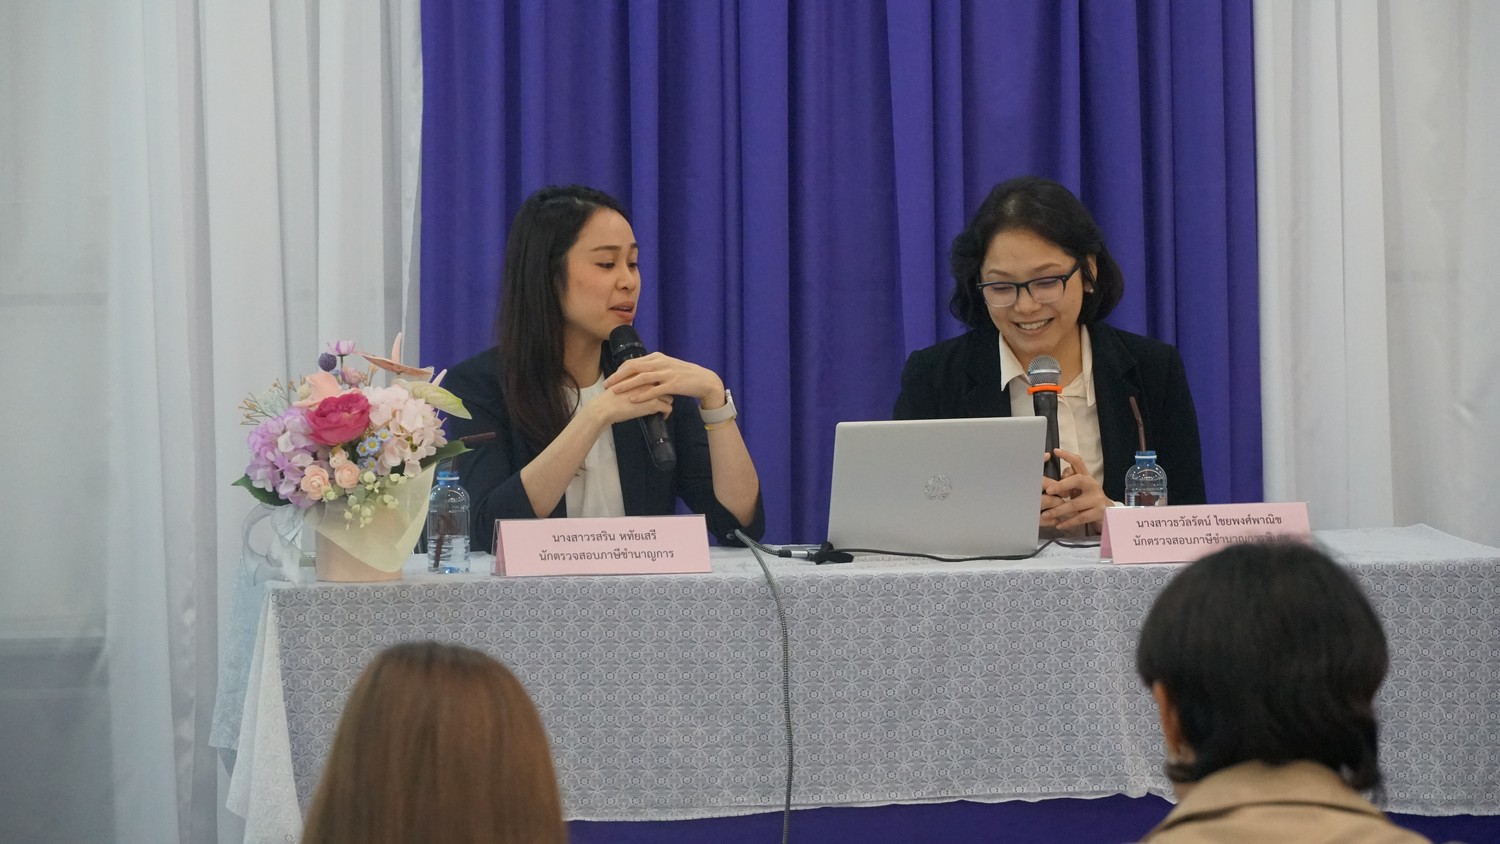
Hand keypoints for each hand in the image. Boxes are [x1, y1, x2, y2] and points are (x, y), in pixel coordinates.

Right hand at [582, 381, 673, 428]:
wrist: (605, 407)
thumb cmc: (609, 398)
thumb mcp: (621, 383)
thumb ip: (631, 381)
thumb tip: (635, 385)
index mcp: (641, 374)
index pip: (657, 376)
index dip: (659, 383)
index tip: (658, 390)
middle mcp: (649, 380)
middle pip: (665, 385)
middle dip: (666, 392)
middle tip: (662, 400)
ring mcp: (652, 392)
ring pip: (669, 397)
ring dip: (667, 403)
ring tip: (662, 409)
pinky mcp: (653, 404)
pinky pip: (667, 409)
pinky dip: (666, 413)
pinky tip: (662, 416)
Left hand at [604, 352, 724, 407]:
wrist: (704, 380)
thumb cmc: (685, 375)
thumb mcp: (668, 366)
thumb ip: (654, 367)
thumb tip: (638, 372)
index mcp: (658, 357)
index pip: (634, 361)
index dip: (620, 370)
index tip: (611, 378)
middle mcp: (661, 363)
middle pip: (634, 367)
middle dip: (618, 376)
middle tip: (607, 385)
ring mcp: (667, 373)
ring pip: (642, 378)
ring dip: (626, 385)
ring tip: (615, 391)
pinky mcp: (673, 384)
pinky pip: (654, 390)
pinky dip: (642, 395)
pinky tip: (633, 399)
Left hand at [1039, 448, 1110, 530]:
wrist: (1109, 514)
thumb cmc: (1088, 499)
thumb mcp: (1080, 488)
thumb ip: (1069, 481)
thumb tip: (1054, 480)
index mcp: (1086, 477)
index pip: (1078, 462)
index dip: (1067, 456)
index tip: (1055, 451)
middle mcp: (1092, 485)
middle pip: (1077, 480)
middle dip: (1061, 485)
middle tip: (1048, 490)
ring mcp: (1097, 499)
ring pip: (1075, 504)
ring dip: (1059, 510)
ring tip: (1046, 514)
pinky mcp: (1098, 512)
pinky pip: (1080, 517)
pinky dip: (1068, 522)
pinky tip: (1059, 524)